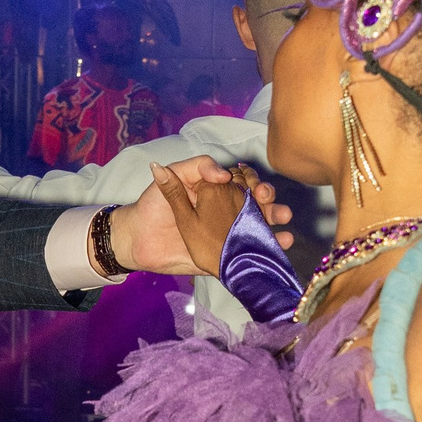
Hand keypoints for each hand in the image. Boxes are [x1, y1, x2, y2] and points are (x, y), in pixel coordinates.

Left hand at [106, 157, 289, 275]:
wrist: (137, 241)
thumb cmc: (152, 206)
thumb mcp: (171, 178)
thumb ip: (195, 168)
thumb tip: (223, 174)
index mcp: (215, 190)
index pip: (243, 182)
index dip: (253, 182)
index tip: (257, 186)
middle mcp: (225, 210)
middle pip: (257, 202)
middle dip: (269, 199)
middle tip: (269, 200)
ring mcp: (228, 232)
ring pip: (259, 224)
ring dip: (276, 218)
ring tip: (283, 218)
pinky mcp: (226, 253)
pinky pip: (251, 249)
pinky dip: (271, 245)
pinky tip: (283, 242)